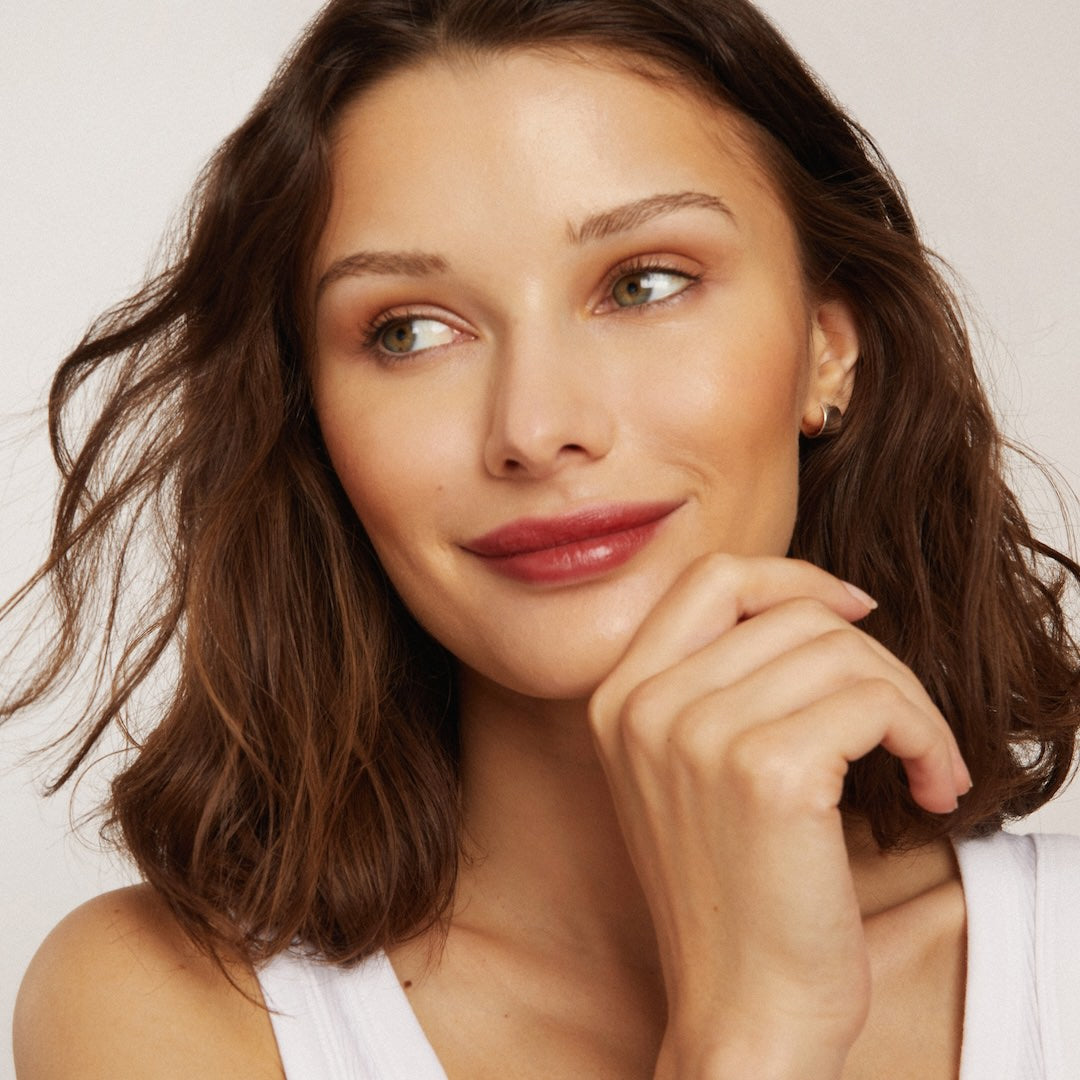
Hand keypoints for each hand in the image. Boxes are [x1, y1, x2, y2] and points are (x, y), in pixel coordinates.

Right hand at [587, 554, 969, 1079]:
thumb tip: (814, 608)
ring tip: (924, 762)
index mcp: (618, 699)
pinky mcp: (766, 772)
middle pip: (794, 614)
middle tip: (905, 723)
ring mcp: (697, 735)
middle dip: (875, 659)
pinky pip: (876, 705)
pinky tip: (931, 786)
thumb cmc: (732, 898)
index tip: (853, 609)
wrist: (742, 1012)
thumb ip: (715, 684)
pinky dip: (928, 737)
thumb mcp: (687, 774)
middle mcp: (645, 706)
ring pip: (844, 653)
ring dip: (910, 704)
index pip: (712, 578)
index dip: (793, 578)